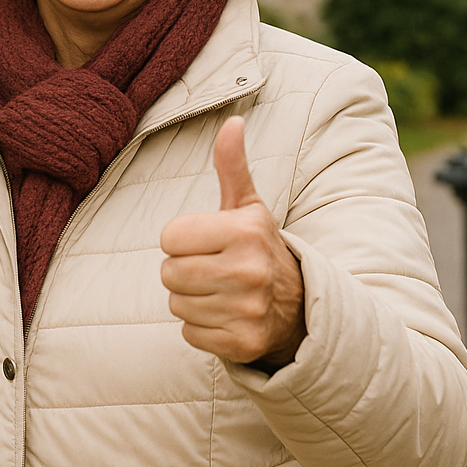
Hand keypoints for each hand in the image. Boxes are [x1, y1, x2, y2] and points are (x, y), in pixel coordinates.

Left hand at [160, 115, 305, 370]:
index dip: (181, 240)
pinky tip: (226, 316)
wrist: (298, 306)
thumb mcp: (247, 206)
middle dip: (182, 271)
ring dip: (191, 300)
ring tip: (220, 292)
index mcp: (245, 231)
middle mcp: (250, 270)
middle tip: (211, 269)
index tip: (206, 242)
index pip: (169, 238)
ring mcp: (249, 310)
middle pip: (168, 273)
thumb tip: (232, 122)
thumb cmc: (256, 246)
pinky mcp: (244, 344)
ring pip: (176, 305)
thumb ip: (232, 165)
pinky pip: (189, 334)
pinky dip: (201, 328)